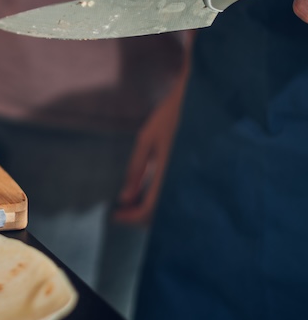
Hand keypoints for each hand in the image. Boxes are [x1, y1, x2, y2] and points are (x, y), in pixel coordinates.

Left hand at [113, 66, 187, 224]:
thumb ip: (136, 169)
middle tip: (121, 211)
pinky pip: (176, 195)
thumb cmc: (171, 116)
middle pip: (160, 214)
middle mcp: (183, 181)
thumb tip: (124, 198)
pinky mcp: (195, 175)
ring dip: (149, 209)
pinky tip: (147, 192)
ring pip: (169, 207)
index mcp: (170, 172)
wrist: (203, 101)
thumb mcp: (147, 139)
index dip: (131, 218)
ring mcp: (191, 179)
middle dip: (138, 216)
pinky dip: (160, 199)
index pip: (149, 209)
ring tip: (131, 201)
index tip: (115, 216)